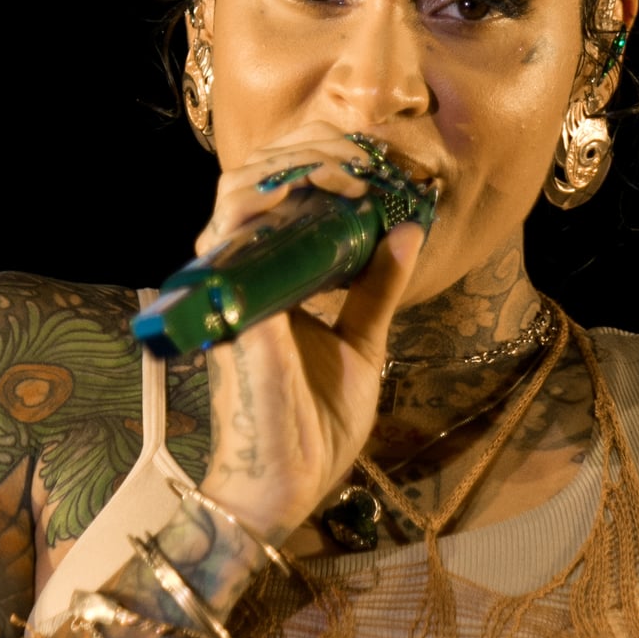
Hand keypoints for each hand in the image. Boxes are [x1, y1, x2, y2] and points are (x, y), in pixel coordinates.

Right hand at [192, 125, 428, 542]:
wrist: (289, 486)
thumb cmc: (315, 424)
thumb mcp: (363, 344)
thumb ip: (377, 288)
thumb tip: (407, 230)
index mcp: (268, 283)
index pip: (276, 198)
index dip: (318, 164)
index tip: (373, 162)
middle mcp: (242, 277)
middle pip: (255, 181)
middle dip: (312, 151)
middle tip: (364, 154)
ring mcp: (231, 289)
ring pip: (238, 192)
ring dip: (296, 166)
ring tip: (348, 169)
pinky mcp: (233, 308)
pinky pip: (235, 233)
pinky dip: (273, 200)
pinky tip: (317, 189)